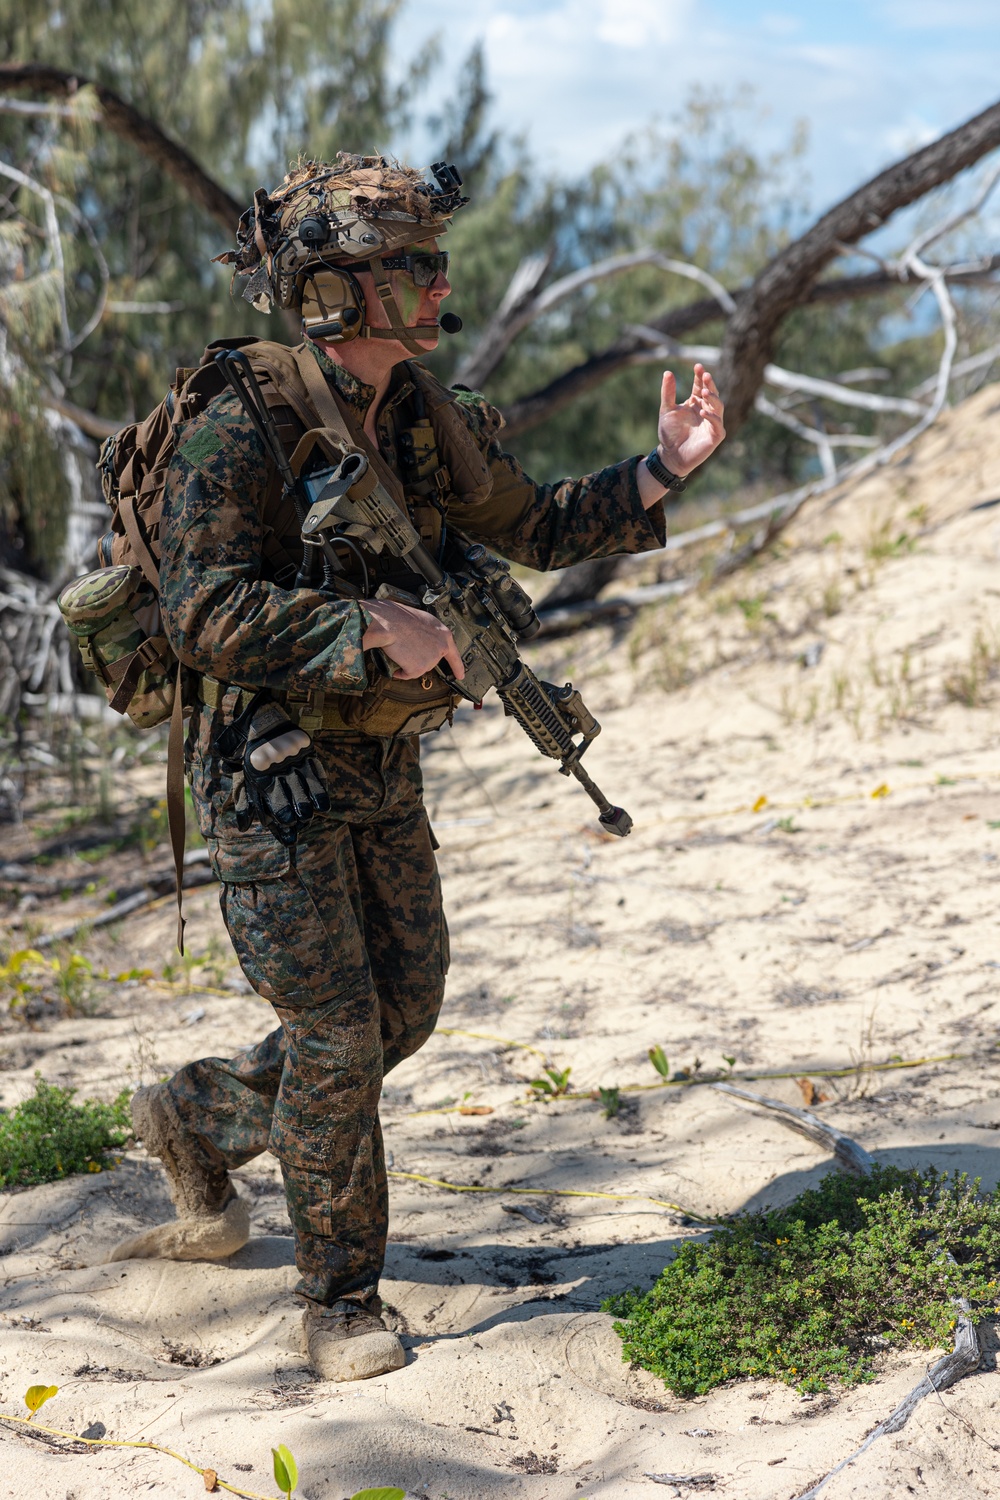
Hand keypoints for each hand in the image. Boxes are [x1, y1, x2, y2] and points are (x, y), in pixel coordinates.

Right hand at [362, 599, 464, 680]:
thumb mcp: (423, 621)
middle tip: (407, 646)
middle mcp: (441, 648)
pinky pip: (407, 674)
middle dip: (419, 658)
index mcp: (444, 634)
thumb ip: (430, 634)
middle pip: (431, 661)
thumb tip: (424, 643)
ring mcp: (431, 659)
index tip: (460, 675)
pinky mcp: (418, 668)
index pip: (453, 654)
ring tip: (401, 647)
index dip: (457, 666)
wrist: (389, 623)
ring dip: (409, 662)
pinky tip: (396, 660)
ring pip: (418, 667)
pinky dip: (401, 671)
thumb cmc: (401, 617)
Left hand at [655, 362, 725, 477]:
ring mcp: (712, 423)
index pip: (700, 386)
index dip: (700, 376)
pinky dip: (712, 418)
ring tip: (705, 392)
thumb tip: (667, 372)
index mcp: (696, 402)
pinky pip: (717, 424)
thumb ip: (667, 392)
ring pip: (718, 407)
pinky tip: (703, 412)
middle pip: (712, 394)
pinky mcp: (715, 436)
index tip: (698, 366)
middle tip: (706, 375)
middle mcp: (706, 410)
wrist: (670, 455)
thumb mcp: (666, 410)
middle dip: (710, 384)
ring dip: (713, 398)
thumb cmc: (669, 433)